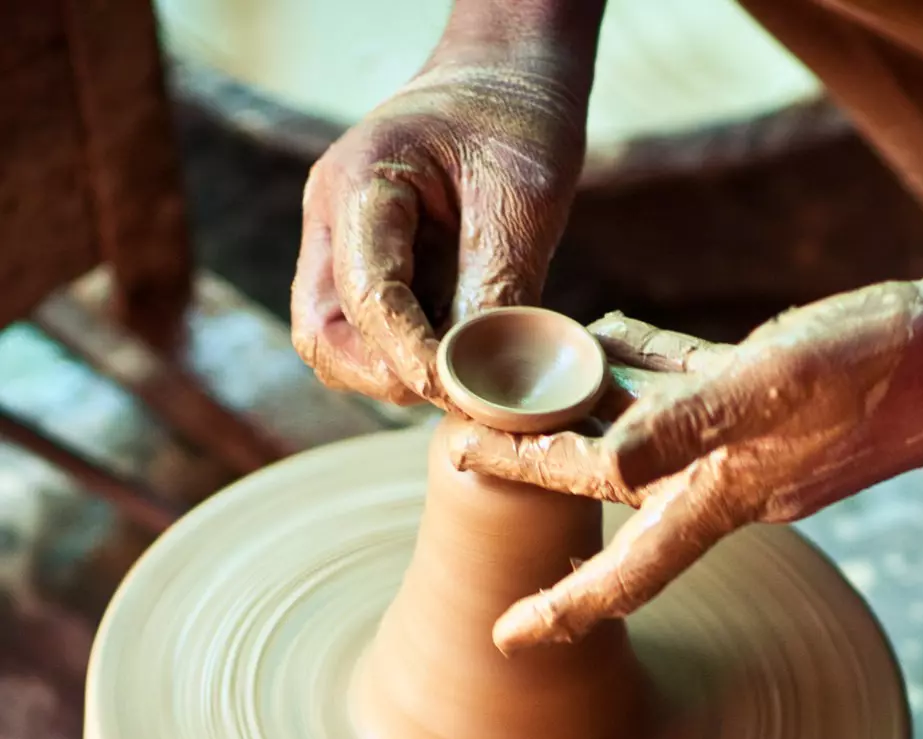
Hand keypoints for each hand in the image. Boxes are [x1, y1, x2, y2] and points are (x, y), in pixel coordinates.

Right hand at [292, 57, 588, 405]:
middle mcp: (330, 219)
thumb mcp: (522, 199)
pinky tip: (454, 357)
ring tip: (460, 374)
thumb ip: (498, 290)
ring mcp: (336, 247)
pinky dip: (403, 362)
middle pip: (324, 334)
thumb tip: (484, 384)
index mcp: (360, 182)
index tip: (463, 391)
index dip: (410, 356)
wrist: (501, 86)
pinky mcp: (359, 271)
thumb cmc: (513, 125)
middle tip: (458, 390)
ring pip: (334, 346)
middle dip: (387, 375)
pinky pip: (362, 338)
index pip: (366, 294)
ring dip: (392, 375)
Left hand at [454, 282, 922, 648]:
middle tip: (460, 452)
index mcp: (721, 495)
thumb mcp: (778, 380)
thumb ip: (690, 417)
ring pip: (639, 430)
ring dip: (577, 413)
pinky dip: (639, 361)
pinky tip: (603, 331)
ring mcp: (748, 438)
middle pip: (608, 490)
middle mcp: (726, 479)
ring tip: (509, 387)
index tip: (504, 638)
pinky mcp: (769, 391)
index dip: (563, 610)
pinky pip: (684, 380)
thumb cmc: (884, 368)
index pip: (624, 571)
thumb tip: (609, 460)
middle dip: (536, 475)